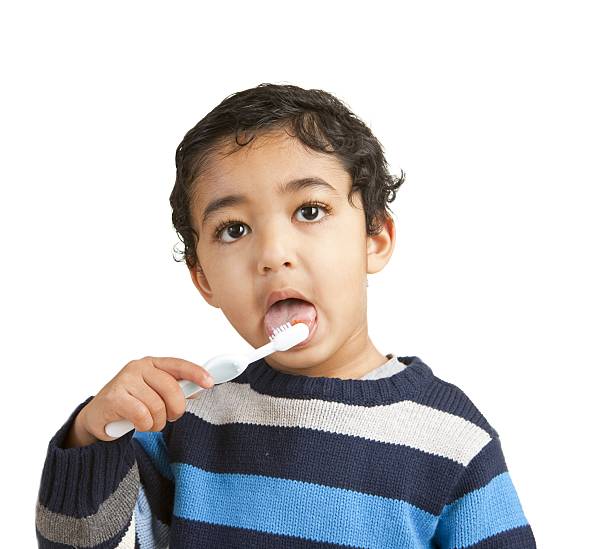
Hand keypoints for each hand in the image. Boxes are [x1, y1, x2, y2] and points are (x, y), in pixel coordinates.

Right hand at [64, 356, 213, 447]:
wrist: (97, 416)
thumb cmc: (129, 403)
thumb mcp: (153, 392)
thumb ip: (174, 390)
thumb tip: (197, 390)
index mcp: (152, 364)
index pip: (178, 365)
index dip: (196, 373)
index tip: (209, 383)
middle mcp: (138, 368)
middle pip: (172, 389)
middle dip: (176, 409)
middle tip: (170, 417)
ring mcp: (125, 380)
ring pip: (158, 406)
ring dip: (158, 421)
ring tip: (150, 422)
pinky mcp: (114, 397)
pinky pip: (143, 416)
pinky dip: (145, 425)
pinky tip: (138, 424)